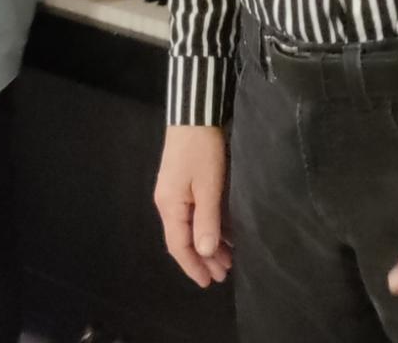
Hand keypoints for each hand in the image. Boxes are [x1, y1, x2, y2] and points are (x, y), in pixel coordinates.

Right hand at [152, 124, 231, 286]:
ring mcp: (176, 192)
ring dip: (209, 243)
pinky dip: (210, 226)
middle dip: (204, 259)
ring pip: (192, 226)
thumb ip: (207, 221)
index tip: (209, 283)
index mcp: (170, 206)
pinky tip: (226, 234)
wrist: (195, 113)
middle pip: (184, 239)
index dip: (194, 266)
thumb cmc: (202, 150)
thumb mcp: (208, 187)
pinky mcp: (185, 183)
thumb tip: (204, 253)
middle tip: (224, 274)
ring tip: (228, 258)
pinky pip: (196, 213)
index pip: (179, 246)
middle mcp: (169, 203)